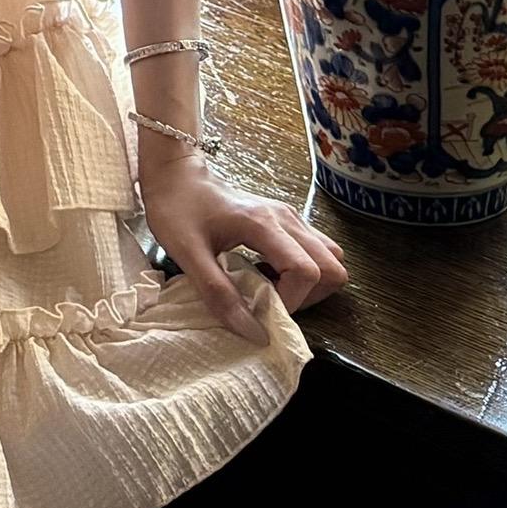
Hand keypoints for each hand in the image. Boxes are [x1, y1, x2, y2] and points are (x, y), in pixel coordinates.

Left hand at [136, 146, 347, 345]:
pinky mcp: (286, 220)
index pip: (307, 271)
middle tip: (273, 303)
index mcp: (264, 224)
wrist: (175, 174)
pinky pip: (315, 251)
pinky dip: (303, 272)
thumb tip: (254, 333)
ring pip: (330, 258)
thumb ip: (219, 294)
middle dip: (309, 296)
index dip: (292, 301)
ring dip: (311, 284)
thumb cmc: (176, 208)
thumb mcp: (187, 255)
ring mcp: (290, 216)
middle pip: (332, 266)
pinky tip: (269, 275)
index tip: (262, 310)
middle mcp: (286, 218)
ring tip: (272, 289)